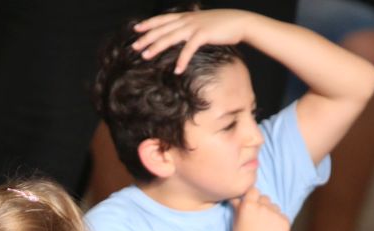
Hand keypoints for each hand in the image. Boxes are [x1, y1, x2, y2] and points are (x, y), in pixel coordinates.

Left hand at [132, 9, 253, 73]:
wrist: (239, 21)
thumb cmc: (222, 24)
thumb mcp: (202, 22)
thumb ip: (190, 26)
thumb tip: (183, 32)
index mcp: (186, 16)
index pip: (162, 19)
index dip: (148, 23)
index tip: (136, 29)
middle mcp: (187, 20)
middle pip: (162, 29)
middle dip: (147, 38)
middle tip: (134, 47)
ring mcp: (194, 26)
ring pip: (170, 37)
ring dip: (157, 47)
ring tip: (146, 57)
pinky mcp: (203, 34)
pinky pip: (189, 49)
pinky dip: (182, 60)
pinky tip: (177, 70)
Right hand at [230, 187, 289, 230]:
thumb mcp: (236, 221)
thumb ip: (237, 205)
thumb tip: (235, 195)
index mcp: (248, 205)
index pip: (254, 190)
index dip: (253, 197)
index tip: (252, 205)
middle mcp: (262, 207)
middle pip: (266, 198)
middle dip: (262, 206)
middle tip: (258, 221)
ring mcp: (275, 215)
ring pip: (275, 207)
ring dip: (272, 214)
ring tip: (264, 229)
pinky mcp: (285, 223)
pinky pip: (283, 217)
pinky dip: (279, 223)